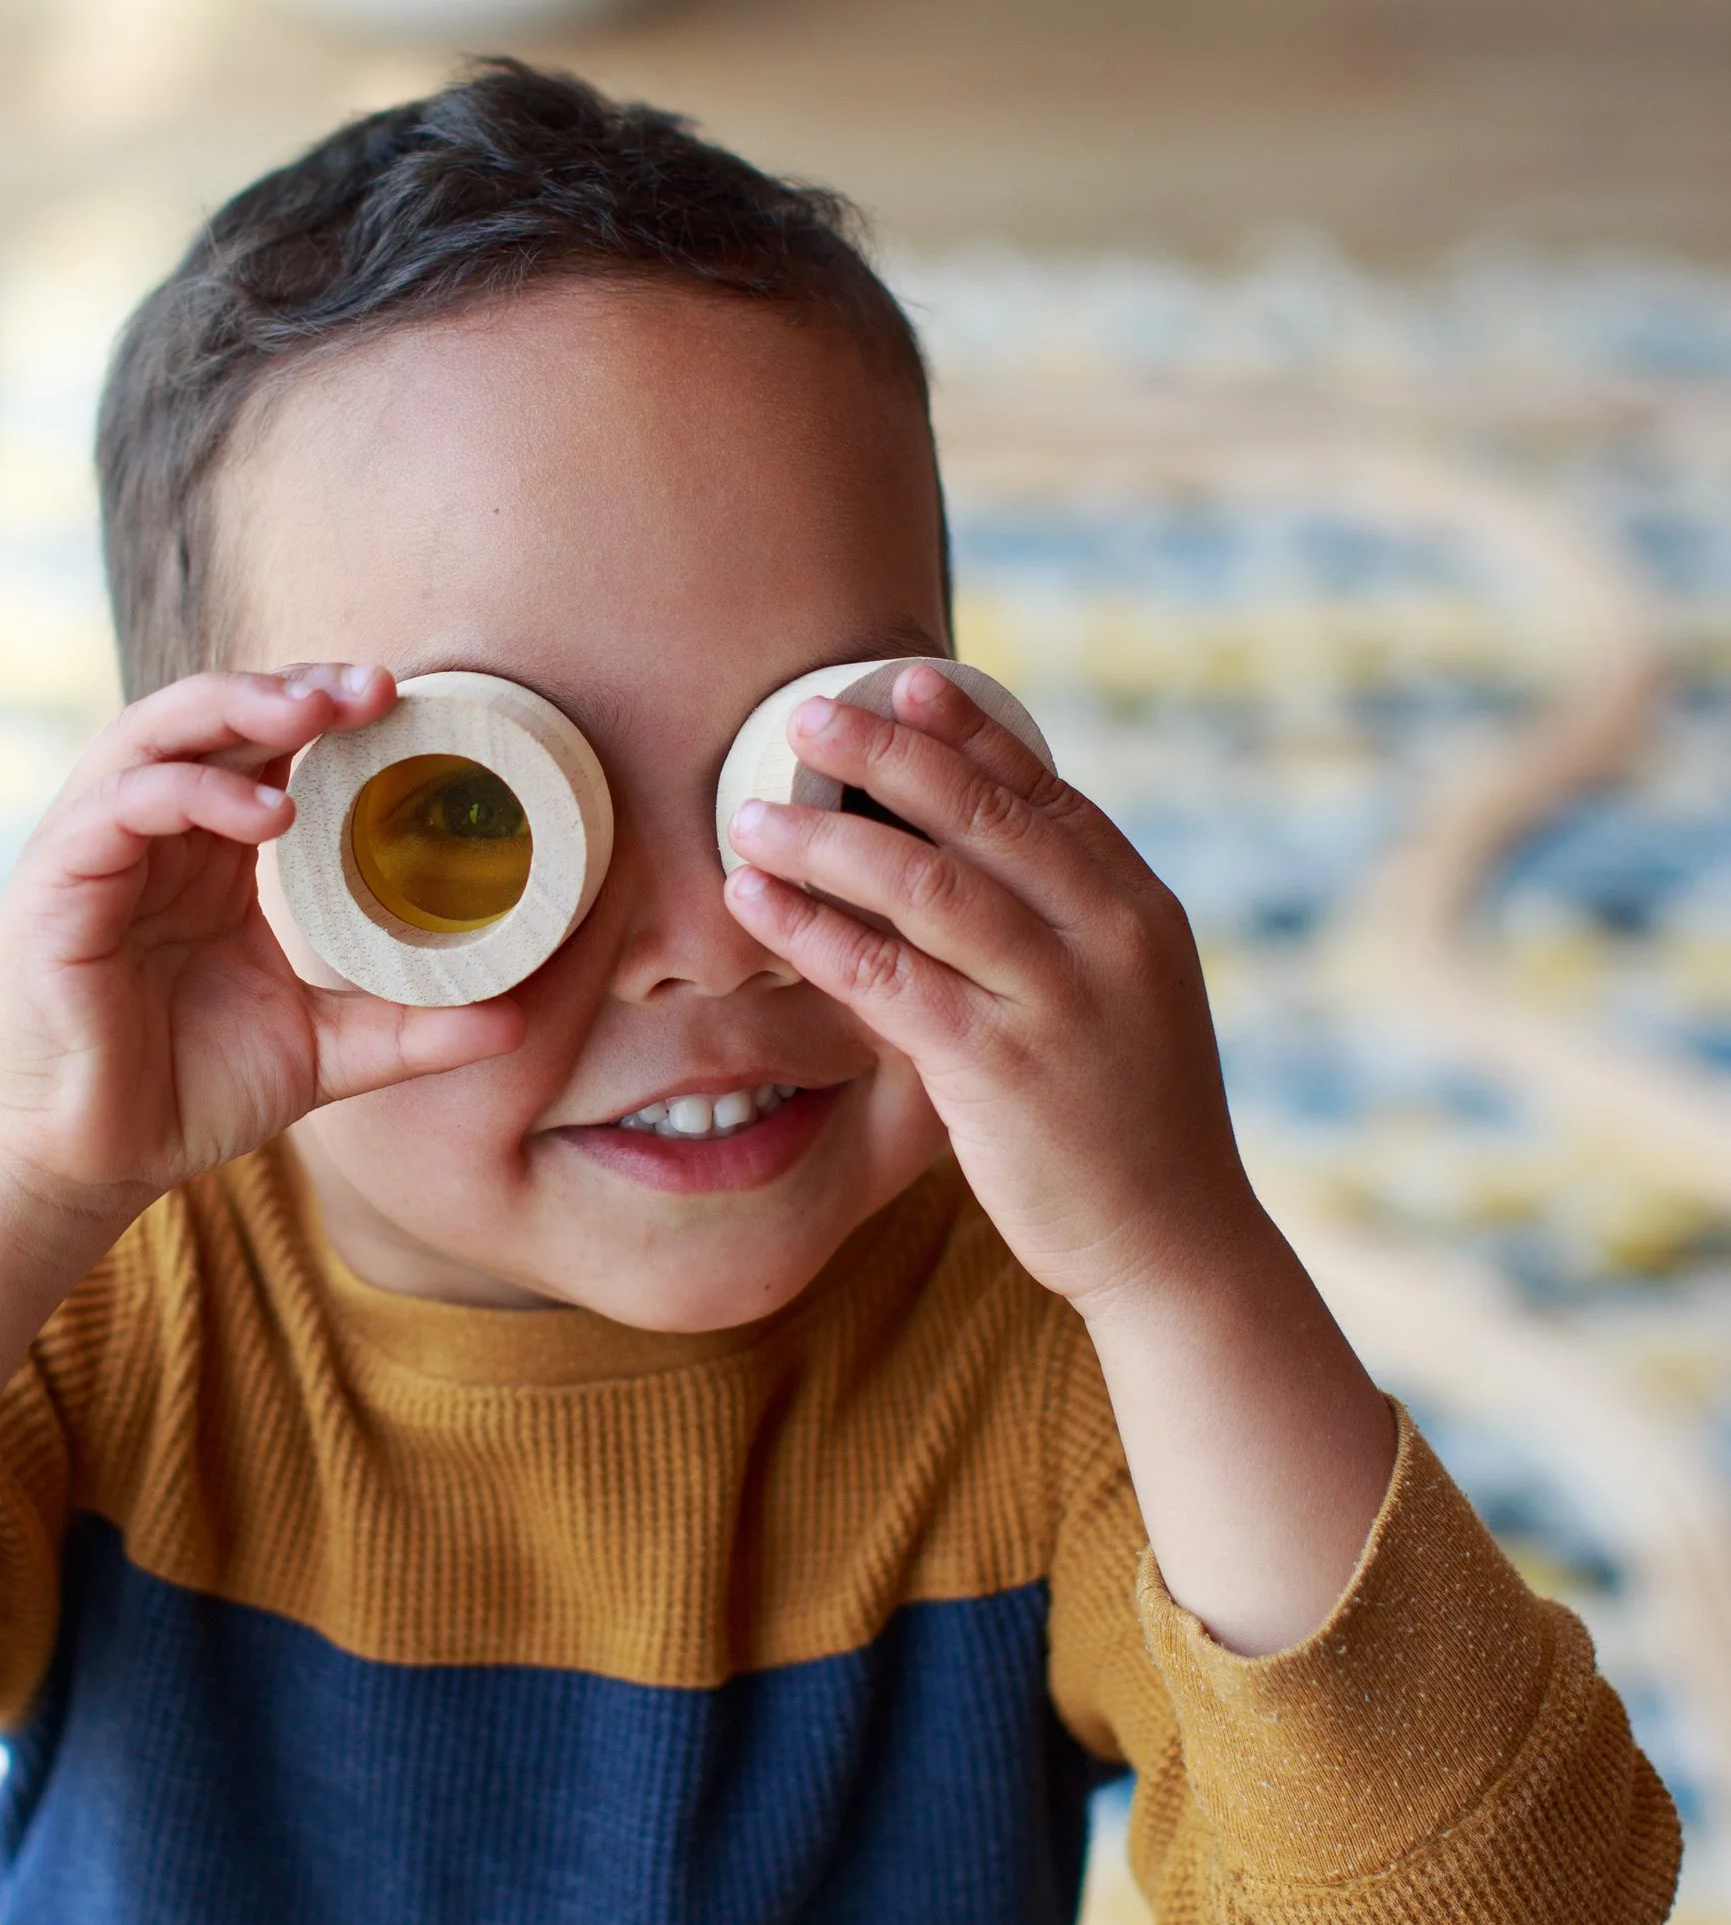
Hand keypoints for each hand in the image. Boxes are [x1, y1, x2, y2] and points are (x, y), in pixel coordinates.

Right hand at [0, 664, 523, 1220]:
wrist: (97, 1165)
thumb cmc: (187, 1094)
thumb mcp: (323, 1053)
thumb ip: (408, 1030)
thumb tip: (514, 1017)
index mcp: (205, 853)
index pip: (256, 743)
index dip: (320, 707)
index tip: (400, 701)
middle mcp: (147, 835)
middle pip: (208, 716)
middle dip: (288, 688)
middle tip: (376, 688)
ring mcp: (93, 853)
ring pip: (153, 735)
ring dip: (235, 710)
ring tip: (316, 718)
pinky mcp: (53, 889)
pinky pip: (114, 809)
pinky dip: (189, 793)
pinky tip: (266, 814)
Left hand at [724, 663, 1395, 1652]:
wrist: (1175, 1243)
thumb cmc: (1128, 1123)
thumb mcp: (1122, 1001)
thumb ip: (1062, 927)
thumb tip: (968, 860)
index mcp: (1137, 910)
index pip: (1046, 794)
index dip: (971, 733)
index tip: (906, 681)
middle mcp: (1106, 940)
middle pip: (980, 818)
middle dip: (885, 757)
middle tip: (804, 714)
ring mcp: (1056, 1003)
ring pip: (927, 887)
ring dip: (828, 840)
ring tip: (749, 808)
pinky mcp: (999, 1071)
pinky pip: (890, 982)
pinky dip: (816, 934)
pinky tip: (758, 905)